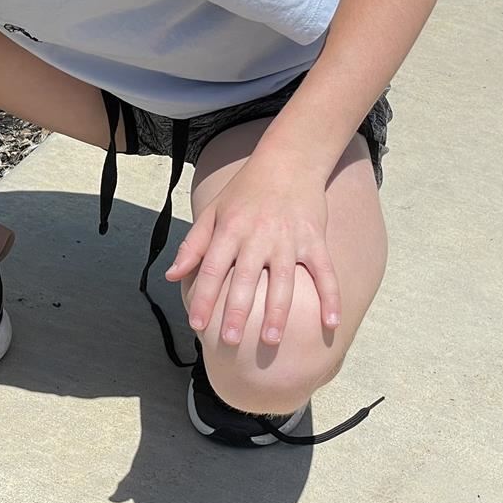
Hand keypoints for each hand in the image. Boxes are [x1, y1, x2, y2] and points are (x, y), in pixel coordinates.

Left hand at [165, 158, 340, 346]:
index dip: (203, 298)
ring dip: (277, 313)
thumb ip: (193, 245)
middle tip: (229, 341)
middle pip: (244, 280)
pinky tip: (330, 323)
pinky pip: (325, 273)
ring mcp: (288, 240)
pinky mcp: (315, 240)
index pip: (211, 270)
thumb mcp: (213, 212)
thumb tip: (172, 275)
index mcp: (229, 230)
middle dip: (237, 312)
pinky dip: (331, 298)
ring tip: (270, 340)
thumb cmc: (245, 191)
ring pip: (283, 282)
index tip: (197, 325)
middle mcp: (258, 237)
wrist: (288, 162)